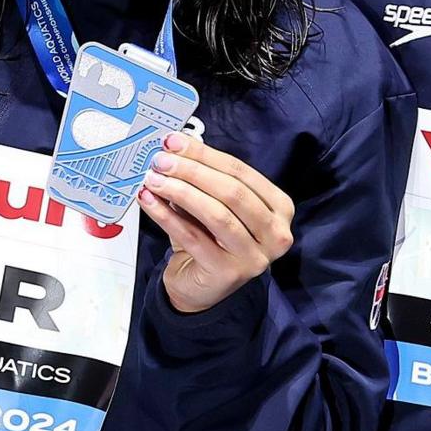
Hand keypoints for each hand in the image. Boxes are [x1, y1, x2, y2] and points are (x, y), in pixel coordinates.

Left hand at [140, 132, 294, 313]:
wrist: (202, 288)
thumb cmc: (210, 240)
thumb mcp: (213, 205)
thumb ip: (203, 179)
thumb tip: (176, 148)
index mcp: (279, 208)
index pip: (241, 173)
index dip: (206, 155)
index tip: (175, 142)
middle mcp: (276, 233)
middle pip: (232, 192)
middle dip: (192, 171)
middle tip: (161, 160)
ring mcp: (254, 256)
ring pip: (216, 214)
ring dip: (180, 191)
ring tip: (153, 179)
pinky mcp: (228, 273)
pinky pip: (194, 237)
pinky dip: (167, 216)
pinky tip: (150, 201)